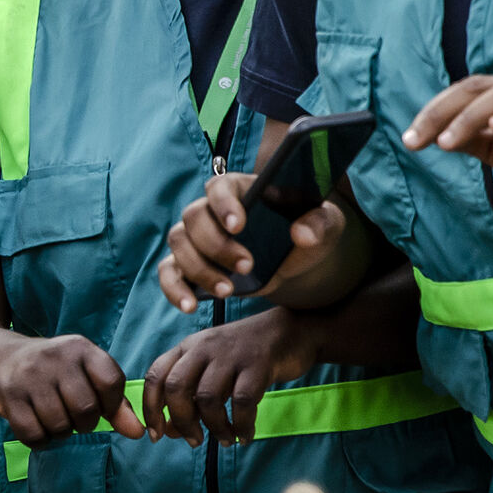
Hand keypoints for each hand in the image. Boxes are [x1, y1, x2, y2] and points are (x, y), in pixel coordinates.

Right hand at [0, 334, 143, 445]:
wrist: (1, 360)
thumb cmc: (55, 373)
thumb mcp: (87, 377)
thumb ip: (116, 405)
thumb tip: (139, 433)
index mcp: (80, 348)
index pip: (111, 382)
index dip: (111, 405)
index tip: (100, 406)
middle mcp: (55, 357)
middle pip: (86, 410)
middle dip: (84, 424)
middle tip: (73, 417)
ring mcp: (29, 376)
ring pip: (59, 426)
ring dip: (61, 433)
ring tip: (54, 419)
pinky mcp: (8, 395)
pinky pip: (34, 435)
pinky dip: (40, 440)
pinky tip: (37, 426)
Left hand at [140, 307, 324, 445]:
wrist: (291, 330)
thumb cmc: (245, 357)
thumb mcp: (212, 372)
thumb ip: (189, 399)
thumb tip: (169, 431)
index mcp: (188, 348)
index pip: (156, 377)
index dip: (150, 409)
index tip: (156, 435)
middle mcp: (204, 347)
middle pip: (177, 387)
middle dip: (182, 421)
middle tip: (194, 441)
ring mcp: (231, 354)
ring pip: (208, 397)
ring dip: (214, 427)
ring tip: (225, 439)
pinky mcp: (258, 364)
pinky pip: (243, 402)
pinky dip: (242, 425)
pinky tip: (245, 436)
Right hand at [160, 171, 349, 311]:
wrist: (294, 255)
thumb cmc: (307, 228)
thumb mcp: (325, 223)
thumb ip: (318, 224)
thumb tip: (302, 234)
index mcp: (241, 189)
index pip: (219, 187)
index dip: (224, 204)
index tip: (239, 225)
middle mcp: (210, 209)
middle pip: (193, 218)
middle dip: (217, 245)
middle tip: (247, 265)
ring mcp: (195, 237)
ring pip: (179, 245)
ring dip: (200, 269)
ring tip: (228, 291)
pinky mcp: (188, 265)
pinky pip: (168, 273)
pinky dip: (174, 289)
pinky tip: (190, 306)